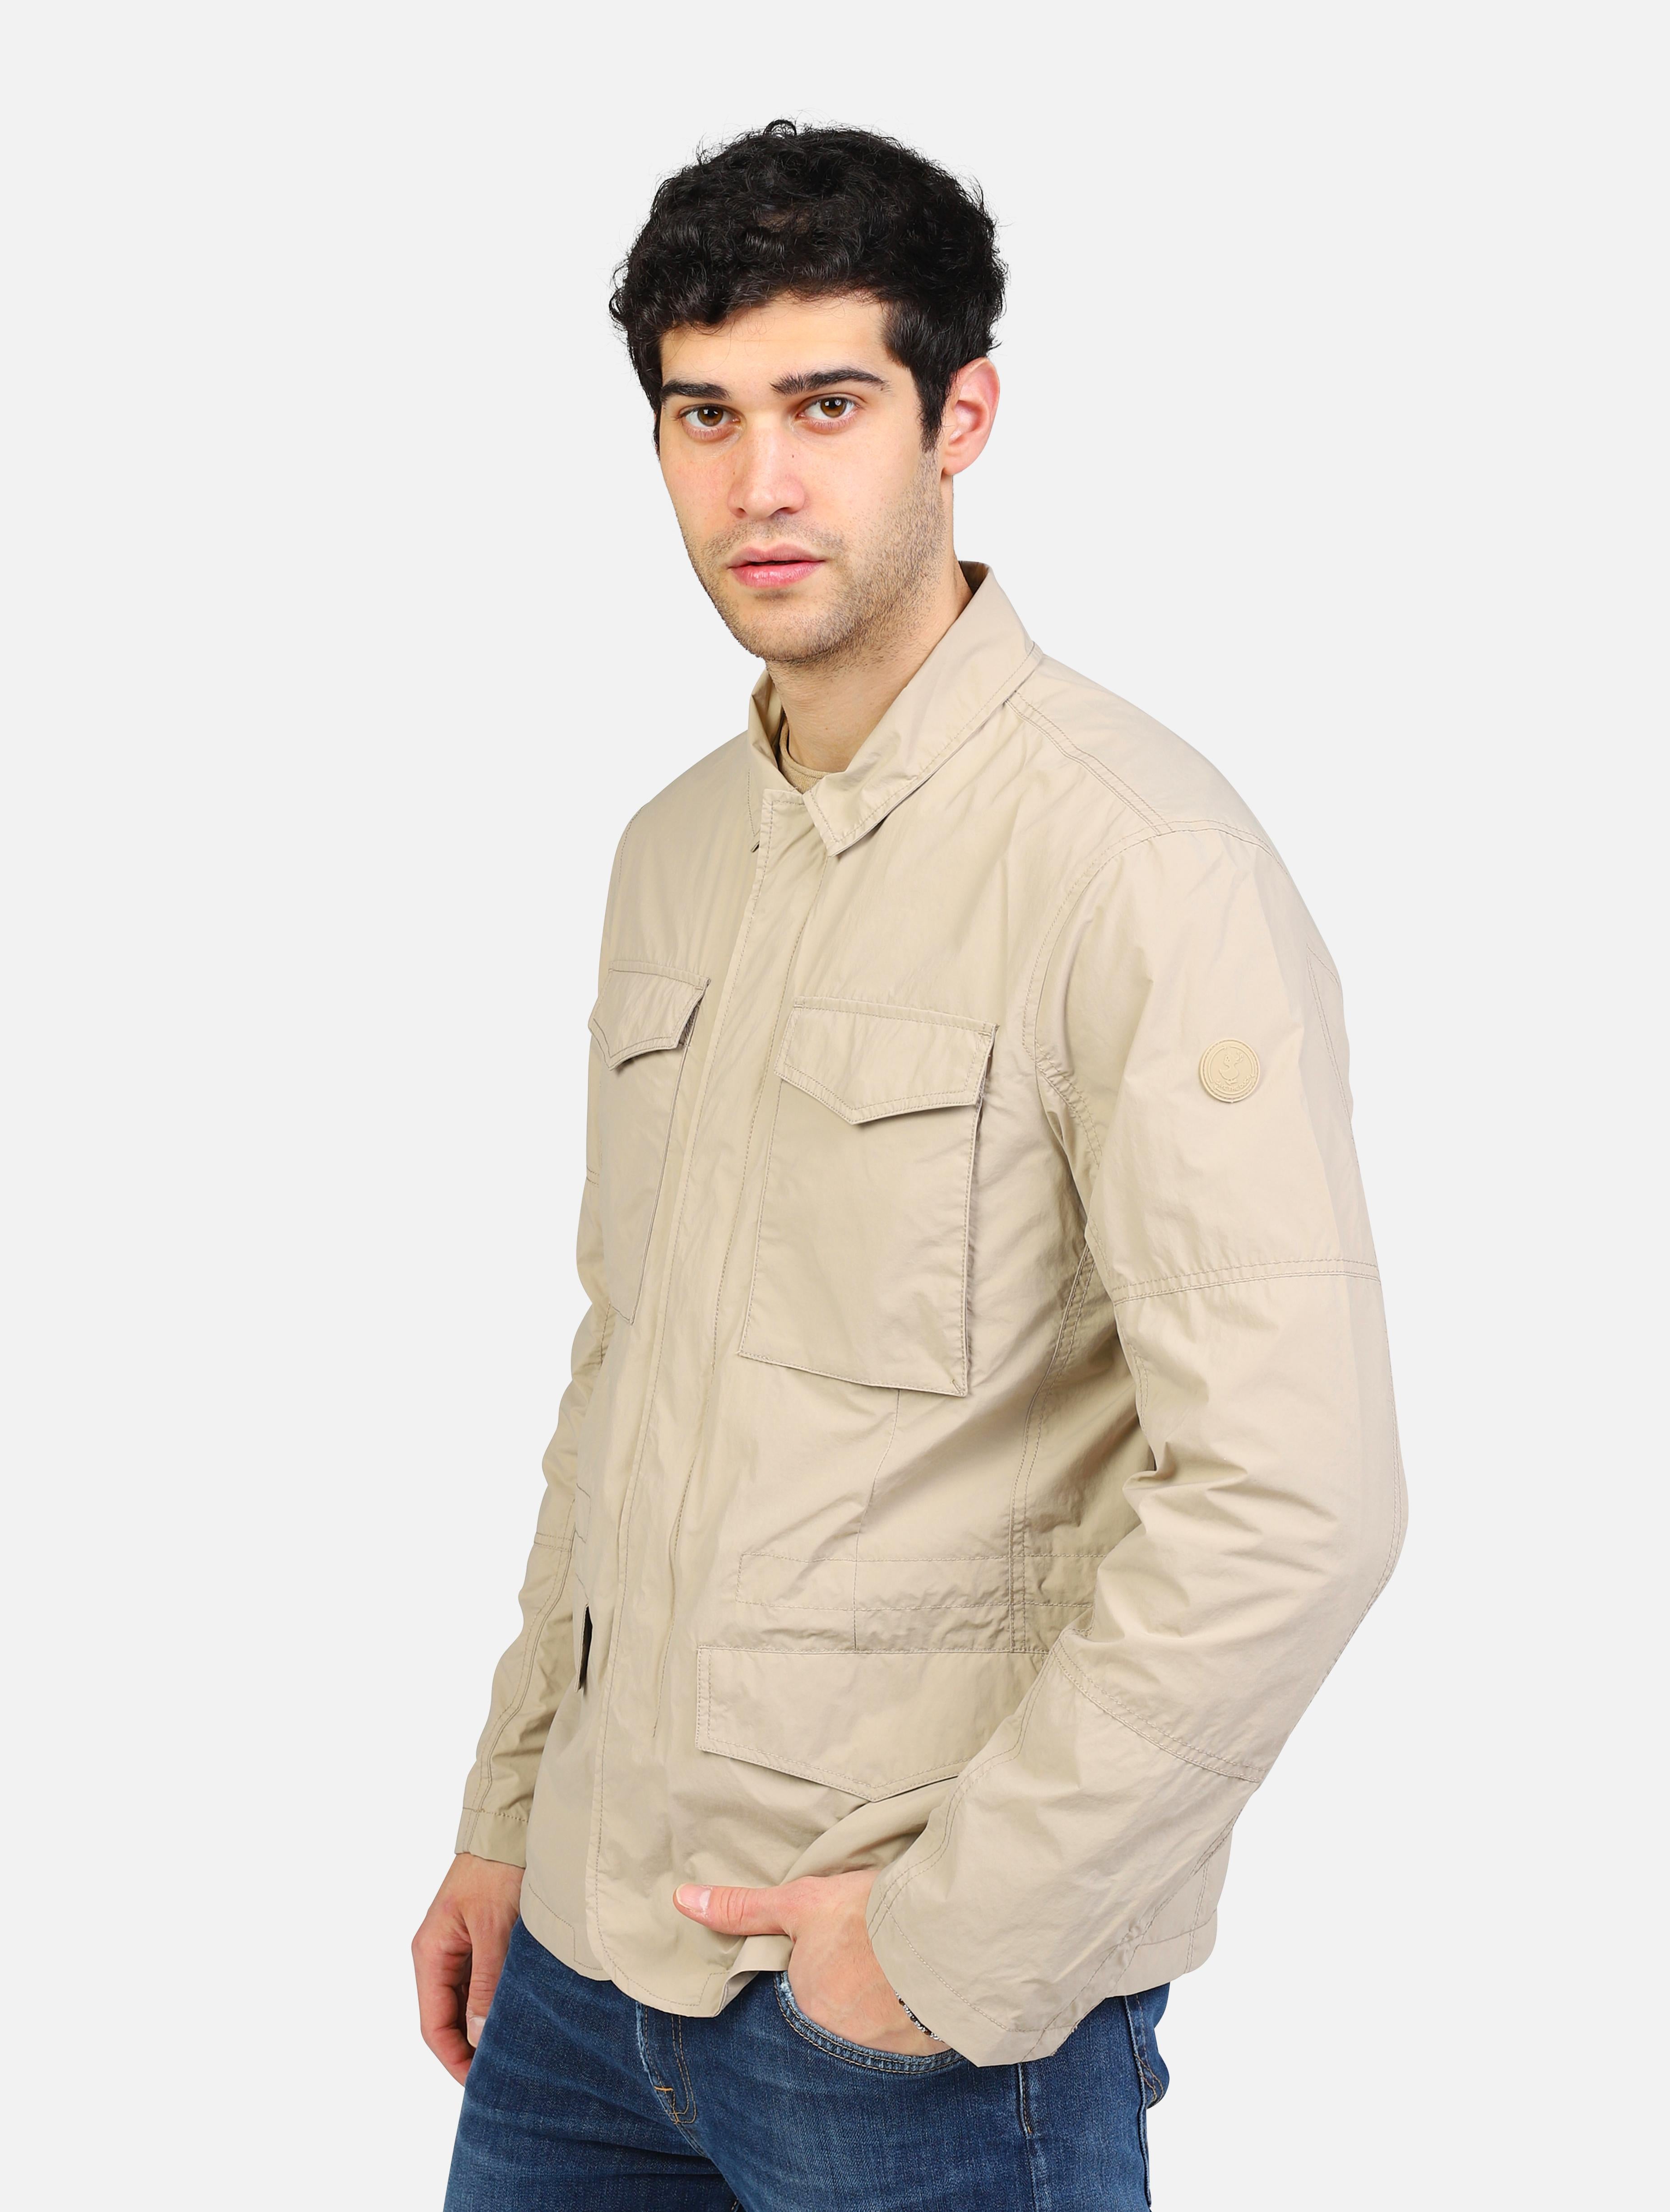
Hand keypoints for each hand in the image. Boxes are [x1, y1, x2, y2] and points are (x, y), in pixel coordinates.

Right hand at [412, 1852, 523, 2081]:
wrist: (512, 1826)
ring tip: (514, 2051)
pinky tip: (519, 2016)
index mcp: (430, 1954)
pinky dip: (495, 2003)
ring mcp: (458, 1948)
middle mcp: (438, 1955)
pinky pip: (482, 1984)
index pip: (434, 2025)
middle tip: (504, 2074)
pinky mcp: (479, 1940)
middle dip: (470, 2048)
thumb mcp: (493, 1929)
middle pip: (448, 2018)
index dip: (454, 2058)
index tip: (481, 2082)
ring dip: (485, 2026)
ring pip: (466, 2003)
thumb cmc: (497, 1871)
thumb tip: (480, 2036)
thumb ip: (487, 1982)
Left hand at [674, 1868, 948, 2054]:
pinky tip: (911, 1998)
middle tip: (853, 1978)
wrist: (950, 1935)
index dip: (796, 1986)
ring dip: (870, 2018)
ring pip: (863, 2039)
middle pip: (824, 2029)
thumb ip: (742, 1908)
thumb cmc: (869, 1918)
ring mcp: (883, 2054)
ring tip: (883, 1984)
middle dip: (834, 2009)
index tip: (816, 1968)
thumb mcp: (801, 1902)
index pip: (786, 2011)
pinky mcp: (923, 2053)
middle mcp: (838, 2046)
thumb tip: (680, 1901)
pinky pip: (902, 2044)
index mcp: (805, 2012)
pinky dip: (903, 2024)